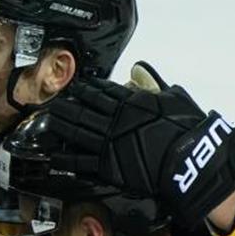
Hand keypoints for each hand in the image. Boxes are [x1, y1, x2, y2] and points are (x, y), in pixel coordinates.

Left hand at [43, 62, 234, 227]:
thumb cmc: (186, 127)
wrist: (187, 159)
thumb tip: (138, 70)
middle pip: (83, 110)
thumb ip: (152, 84)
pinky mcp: (106, 165)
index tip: (74, 88)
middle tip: (51, 104)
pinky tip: (53, 156)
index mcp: (130, 102)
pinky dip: (65, 158)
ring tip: (48, 121)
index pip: (102, 92)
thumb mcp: (173, 98)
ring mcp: (107, 143)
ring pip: (77, 132)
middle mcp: (113, 120)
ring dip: (60, 126)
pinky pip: (80, 161)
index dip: (86, 90)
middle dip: (66, 106)